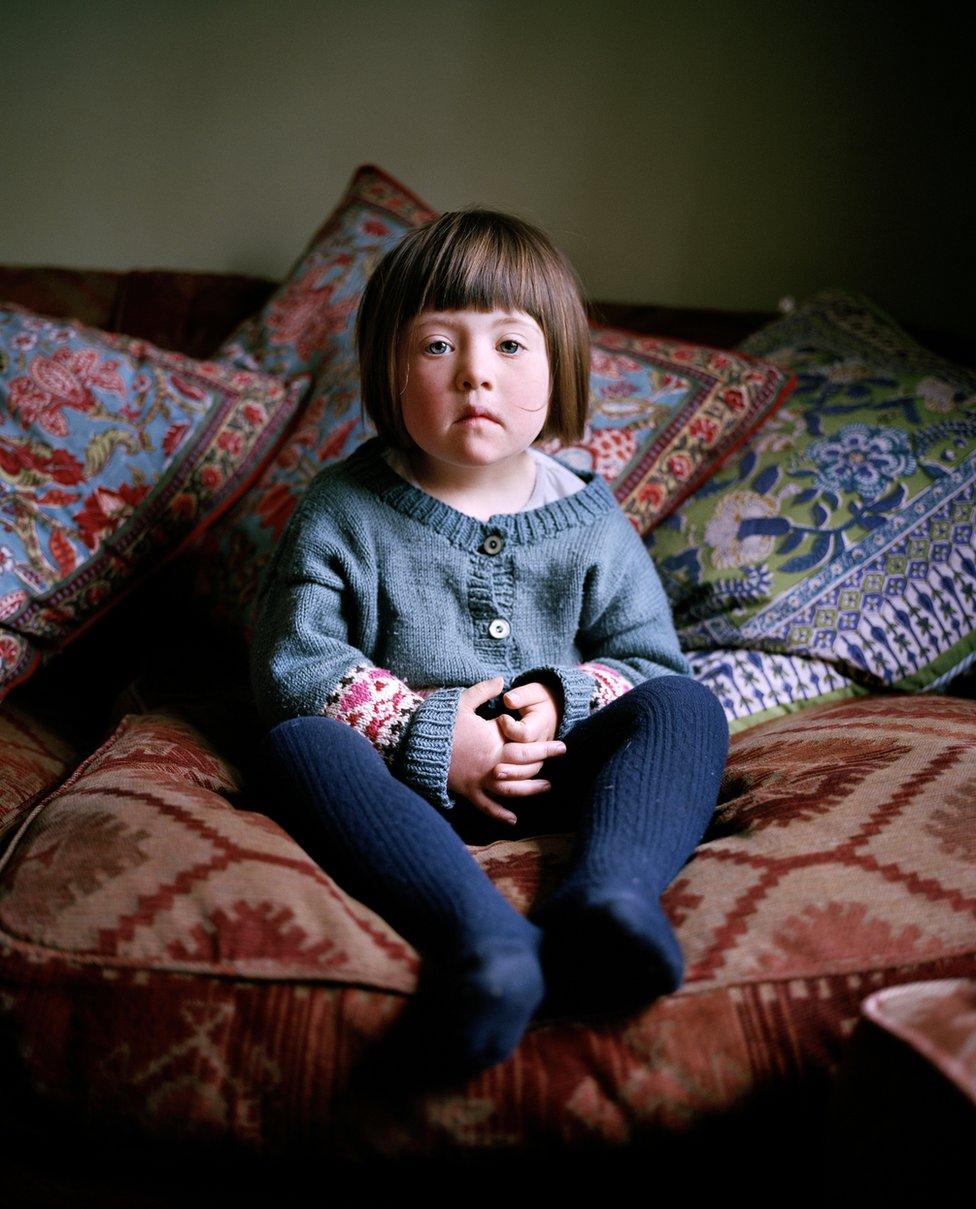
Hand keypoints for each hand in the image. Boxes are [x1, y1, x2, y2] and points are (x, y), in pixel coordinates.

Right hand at [448, 676, 566, 825]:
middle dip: (545, 759)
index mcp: (492, 739)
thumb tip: (501, 679)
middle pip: (524, 764)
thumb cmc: (441, 723)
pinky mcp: (468, 791)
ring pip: (512, 788)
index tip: (561, 744)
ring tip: (547, 786)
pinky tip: (514, 820)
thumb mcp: (461, 702)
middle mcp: (490, 761)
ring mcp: (480, 779)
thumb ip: (483, 691)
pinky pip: (486, 806)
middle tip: (562, 755)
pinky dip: (500, 814)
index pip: (525, 743)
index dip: (545, 745)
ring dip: (531, 789)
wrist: (416, 744)